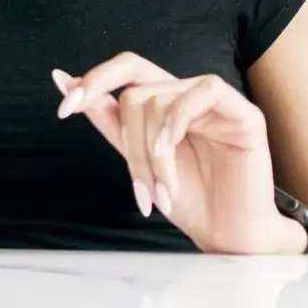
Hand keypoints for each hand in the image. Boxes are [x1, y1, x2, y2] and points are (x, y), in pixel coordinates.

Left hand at [54, 54, 301, 254]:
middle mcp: (188, 95)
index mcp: (164, 103)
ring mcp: (216, 102)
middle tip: (140, 189)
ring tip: (163, 191)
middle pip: (136, 92)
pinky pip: (203, 92)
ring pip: (160, 100)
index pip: (125, 70)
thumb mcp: (136, 160)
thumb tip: (63, 79)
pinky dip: (177, 121)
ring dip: (153, 154)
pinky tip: (171, 150)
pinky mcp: (243, 112)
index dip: (93, 81)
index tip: (64, 108)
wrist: (229, 237)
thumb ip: (107, 119)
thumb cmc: (189, 201)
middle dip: (129, 143)